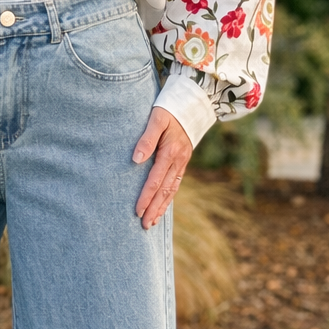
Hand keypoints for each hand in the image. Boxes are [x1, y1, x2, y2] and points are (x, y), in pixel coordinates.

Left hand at [132, 109, 192, 228]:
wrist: (193, 103)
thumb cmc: (170, 109)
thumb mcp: (157, 118)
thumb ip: (146, 138)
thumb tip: (136, 159)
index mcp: (171, 152)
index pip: (156, 180)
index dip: (146, 196)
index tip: (138, 211)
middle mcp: (178, 161)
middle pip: (165, 190)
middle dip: (154, 209)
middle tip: (144, 226)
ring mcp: (182, 162)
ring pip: (171, 190)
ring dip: (162, 207)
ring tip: (152, 222)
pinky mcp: (183, 161)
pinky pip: (175, 183)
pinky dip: (169, 197)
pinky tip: (162, 206)